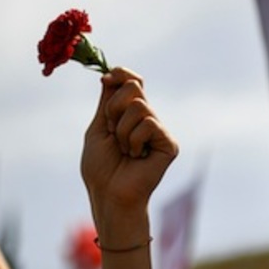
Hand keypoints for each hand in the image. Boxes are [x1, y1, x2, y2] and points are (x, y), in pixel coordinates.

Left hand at [80, 68, 177, 232]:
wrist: (108, 194)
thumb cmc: (100, 168)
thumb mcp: (98, 128)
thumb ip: (107, 102)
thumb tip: (110, 74)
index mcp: (130, 115)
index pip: (132, 80)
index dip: (120, 74)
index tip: (105, 80)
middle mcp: (148, 119)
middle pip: (133, 87)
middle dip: (113, 109)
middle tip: (112, 133)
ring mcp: (160, 131)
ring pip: (139, 106)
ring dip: (122, 130)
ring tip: (124, 150)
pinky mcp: (169, 144)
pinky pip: (149, 124)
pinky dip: (134, 140)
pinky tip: (136, 157)